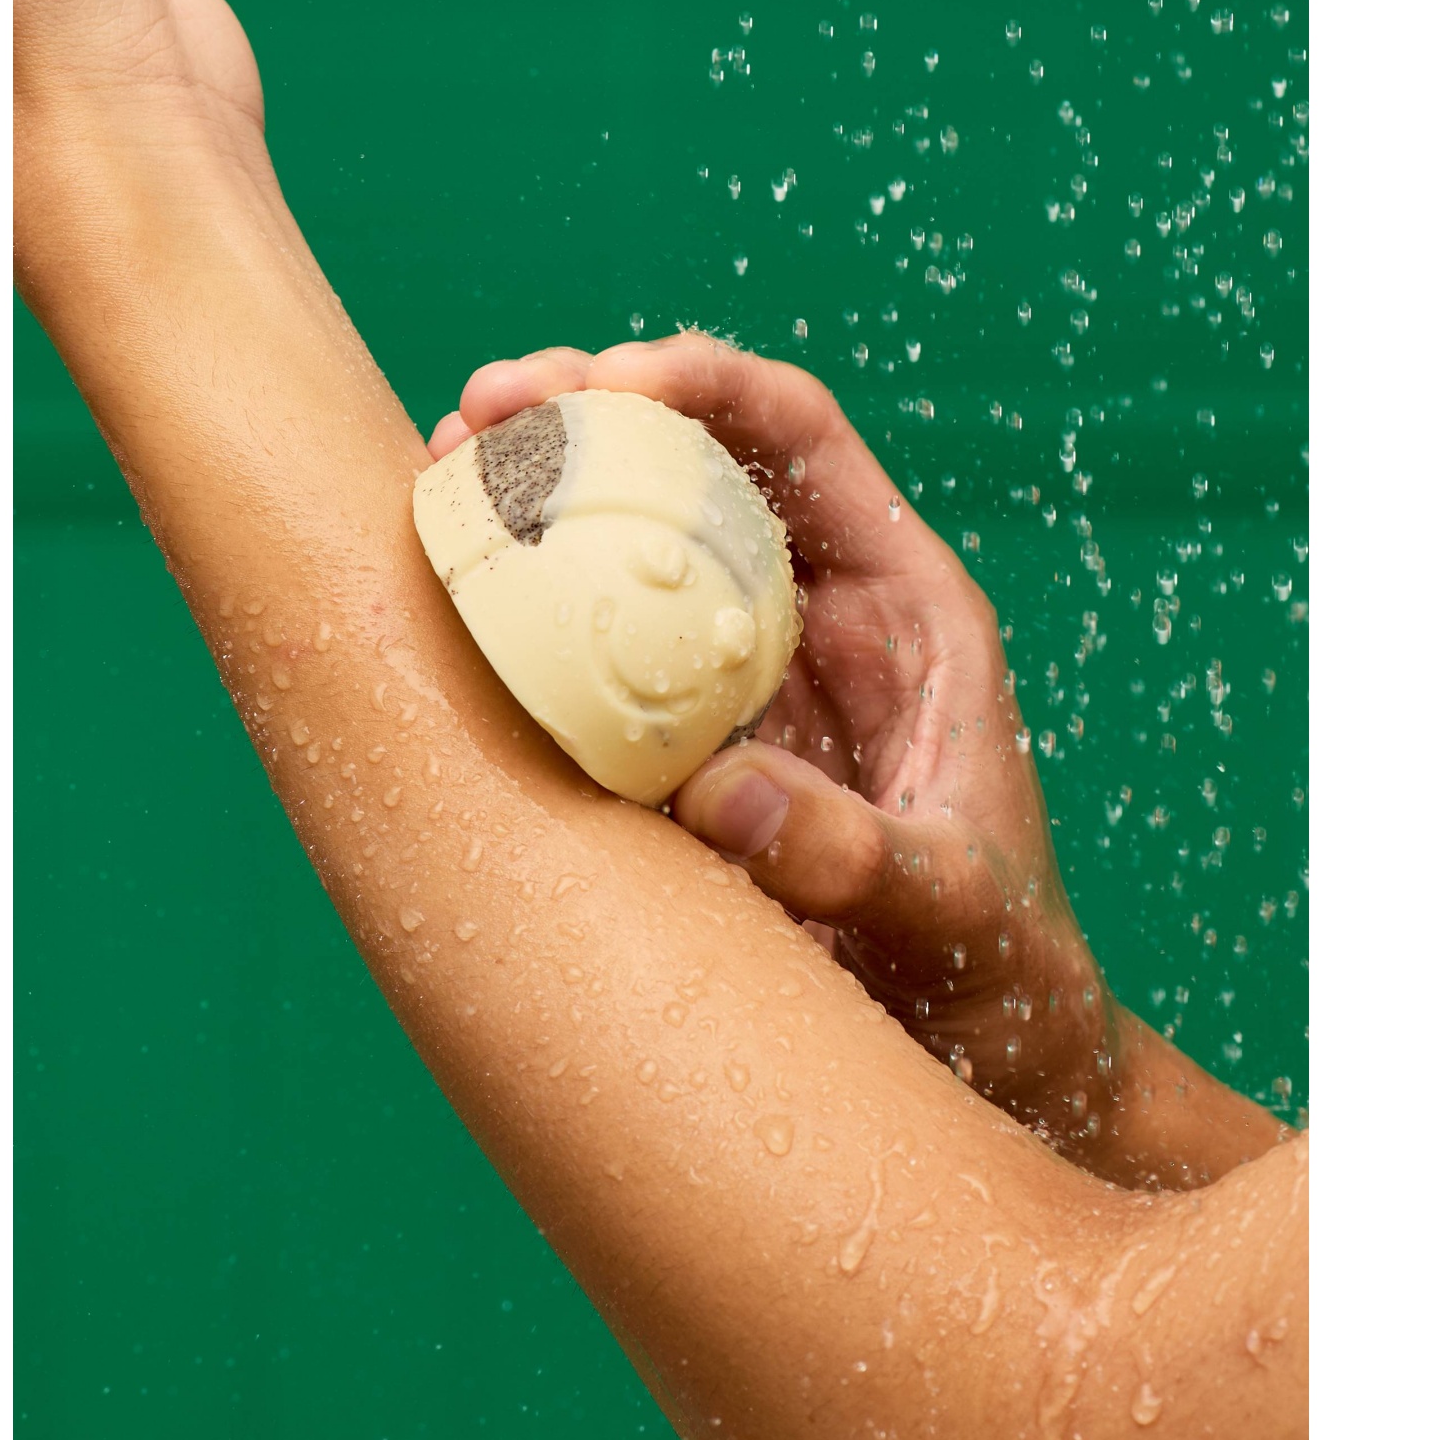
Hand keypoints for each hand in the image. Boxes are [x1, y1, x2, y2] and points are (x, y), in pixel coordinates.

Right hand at [430, 334, 1120, 1134]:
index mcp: (904, 605)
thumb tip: (721, 793)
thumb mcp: (954, 916)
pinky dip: (522, 605)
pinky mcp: (675, 743)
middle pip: (694, 459)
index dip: (709, 384)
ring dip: (537, 490)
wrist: (974, 1056)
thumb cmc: (998, 974)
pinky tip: (448, 586)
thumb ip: (861, 857)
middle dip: (589, 408)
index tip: (609, 383)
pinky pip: (592, 650)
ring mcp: (735, 674)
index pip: (802, 439)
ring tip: (441, 466)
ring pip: (629, 540)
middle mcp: (812, 614)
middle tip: (483, 406)